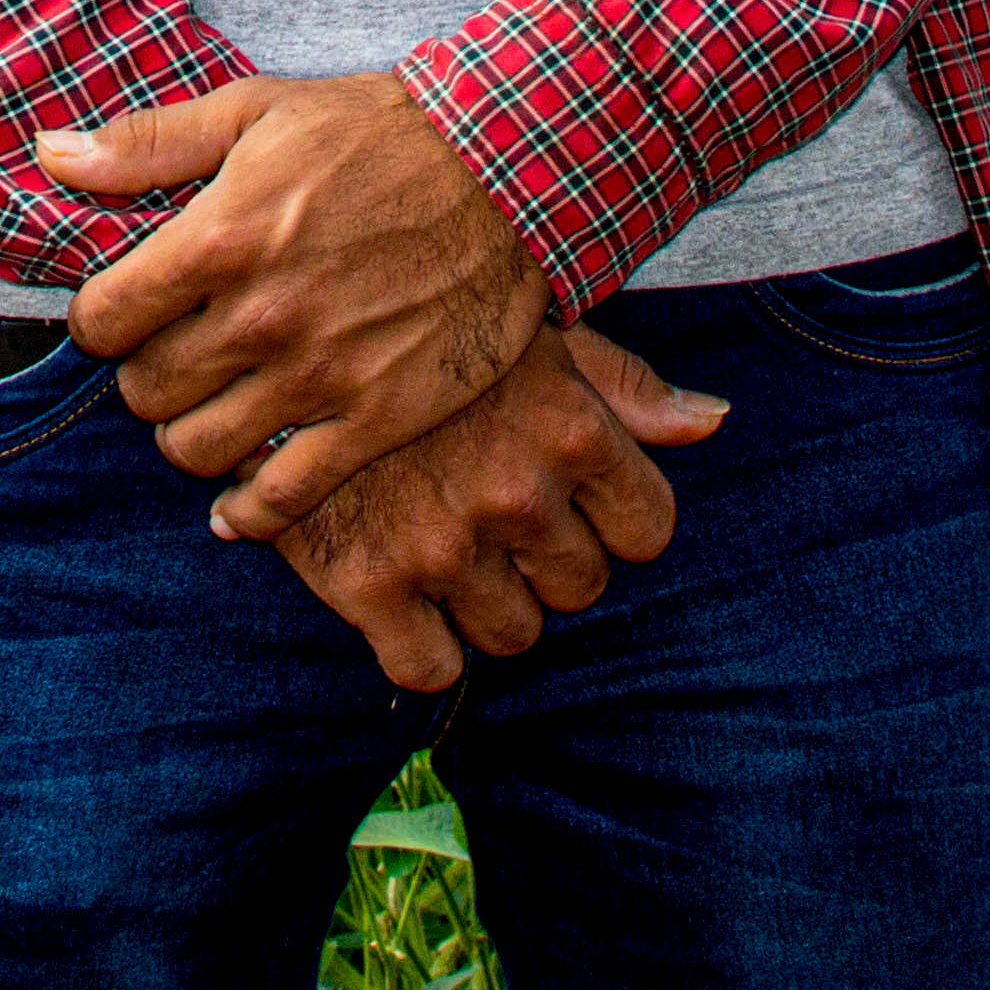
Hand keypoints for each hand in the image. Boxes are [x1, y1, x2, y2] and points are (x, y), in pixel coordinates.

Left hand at [48, 70, 541, 543]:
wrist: (507, 171)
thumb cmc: (375, 132)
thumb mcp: (253, 111)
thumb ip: (145, 144)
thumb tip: (50, 155)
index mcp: (219, 237)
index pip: (103, 318)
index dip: (100, 321)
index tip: (121, 315)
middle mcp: (260, 316)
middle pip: (145, 389)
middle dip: (143, 376)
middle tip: (168, 359)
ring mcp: (319, 376)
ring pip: (197, 447)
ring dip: (187, 435)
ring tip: (204, 410)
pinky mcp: (375, 418)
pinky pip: (284, 496)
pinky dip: (247, 513)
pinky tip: (236, 507)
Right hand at [275, 322, 722, 690]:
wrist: (273, 323)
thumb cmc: (415, 320)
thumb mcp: (529, 327)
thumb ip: (622, 384)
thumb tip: (716, 422)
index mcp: (570, 426)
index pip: (648, 530)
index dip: (611, 519)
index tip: (568, 496)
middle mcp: (519, 492)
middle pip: (580, 587)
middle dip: (544, 558)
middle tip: (487, 510)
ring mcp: (444, 544)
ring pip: (513, 635)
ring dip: (485, 602)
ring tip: (441, 542)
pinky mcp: (367, 583)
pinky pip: (430, 670)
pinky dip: (419, 647)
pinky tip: (400, 594)